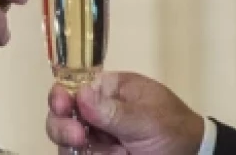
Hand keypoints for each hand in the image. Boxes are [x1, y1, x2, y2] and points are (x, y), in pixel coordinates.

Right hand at [46, 72, 205, 154]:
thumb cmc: (174, 130)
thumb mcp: (147, 120)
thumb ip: (113, 112)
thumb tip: (81, 95)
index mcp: (112, 90)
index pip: (76, 86)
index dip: (62, 94)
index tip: (61, 104)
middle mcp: (98, 112)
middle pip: (62, 114)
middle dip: (62, 124)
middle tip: (77, 137)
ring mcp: (98, 137)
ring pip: (66, 140)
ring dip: (74, 144)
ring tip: (97, 149)